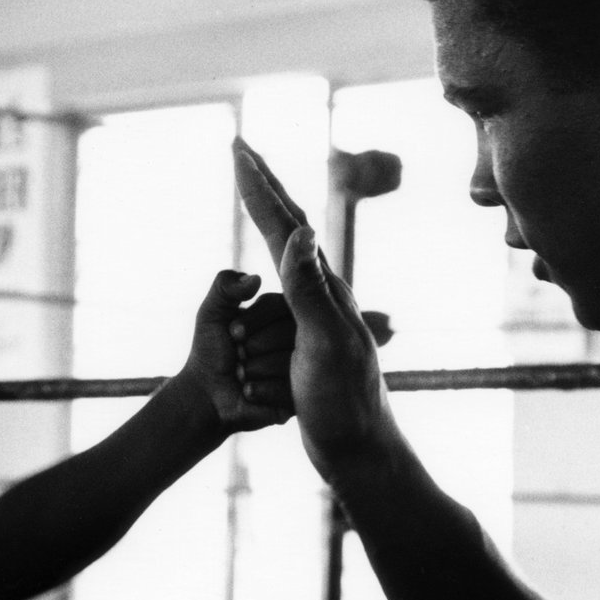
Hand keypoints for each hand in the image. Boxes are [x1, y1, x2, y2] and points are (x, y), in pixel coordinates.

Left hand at [179, 269, 296, 432]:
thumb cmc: (212, 350)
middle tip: (238, 356)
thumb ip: (225, 286)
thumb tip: (256, 279)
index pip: (283, 304)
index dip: (254, 319)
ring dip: (253, 369)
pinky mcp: (301, 396)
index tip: (232, 333)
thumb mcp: (212, 312)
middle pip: (289, 333)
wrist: (207, 394)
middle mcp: (302, 338)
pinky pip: (288, 390)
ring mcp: (305, 368)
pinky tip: (248, 392)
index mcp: (285, 313)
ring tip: (242, 374)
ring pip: (290, 362)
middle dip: (252, 347)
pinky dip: (260, 391)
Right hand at [233, 138, 393, 472]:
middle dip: (261, 185)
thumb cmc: (342, 405)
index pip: (283, 224)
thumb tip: (300, 231)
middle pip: (287, 225)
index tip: (237, 148)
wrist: (361, 451)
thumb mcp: (322, 345)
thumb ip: (309, 289)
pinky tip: (275, 257)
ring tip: (252, 184)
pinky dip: (272, 255)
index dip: (257, 185)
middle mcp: (323, 291)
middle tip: (240, 149)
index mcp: (323, 288)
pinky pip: (285, 281)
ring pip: (286, 249)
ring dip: (266, 211)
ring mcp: (318, 312)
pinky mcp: (310, 334)